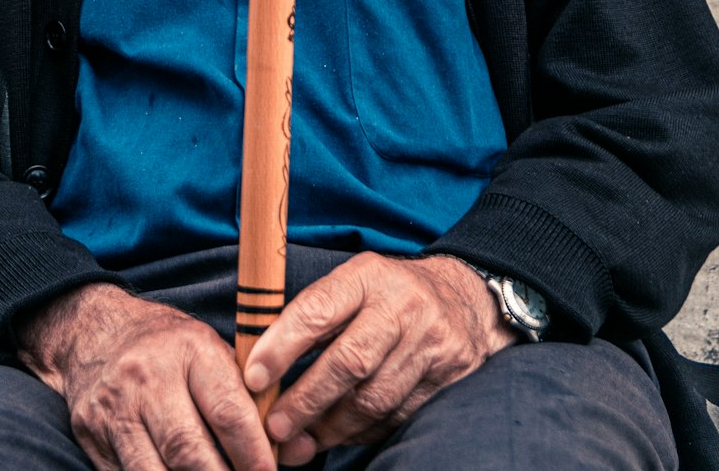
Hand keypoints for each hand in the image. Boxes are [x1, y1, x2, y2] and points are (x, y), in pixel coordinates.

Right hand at [17, 283, 274, 470]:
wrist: (94, 331)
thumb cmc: (168, 346)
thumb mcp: (209, 350)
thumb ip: (247, 396)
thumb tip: (291, 448)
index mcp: (190, 348)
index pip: (228, 412)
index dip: (254, 454)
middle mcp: (149, 376)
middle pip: (190, 451)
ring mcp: (116, 408)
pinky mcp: (92, 435)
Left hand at [243, 253, 518, 463]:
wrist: (465, 298)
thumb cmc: (390, 293)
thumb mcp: (355, 283)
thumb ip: (315, 315)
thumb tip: (262, 365)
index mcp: (368, 275)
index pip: (319, 308)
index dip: (282, 345)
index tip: (254, 376)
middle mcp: (402, 305)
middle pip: (348, 362)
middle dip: (305, 400)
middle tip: (273, 427)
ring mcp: (429, 342)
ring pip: (373, 398)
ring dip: (330, 427)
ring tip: (299, 442)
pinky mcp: (448, 376)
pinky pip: (397, 415)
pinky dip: (362, 431)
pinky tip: (338, 436)